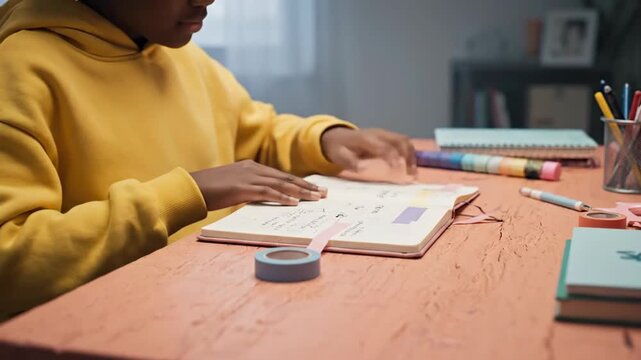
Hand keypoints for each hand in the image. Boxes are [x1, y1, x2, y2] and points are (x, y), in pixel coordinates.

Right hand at [190, 160, 326, 210]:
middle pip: (286, 177)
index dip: (299, 182)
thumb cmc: (208, 190)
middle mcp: (253, 168)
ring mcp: (249, 177)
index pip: (281, 175)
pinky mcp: (243, 187)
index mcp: (251, 167)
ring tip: (317, 198)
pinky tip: (295, 203)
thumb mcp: (232, 187)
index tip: (314, 188)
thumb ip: (248, 190)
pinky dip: (283, 197)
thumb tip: (261, 199)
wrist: (190, 187)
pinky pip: (268, 192)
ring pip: (282, 184)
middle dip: (307, 186)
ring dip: (301, 192)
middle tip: (324, 193)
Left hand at [321, 127, 416, 174]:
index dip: (392, 156)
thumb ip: (349, 162)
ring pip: (404, 140)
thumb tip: (361, 168)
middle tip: (411, 172)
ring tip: (413, 171)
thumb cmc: (338, 149)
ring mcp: (384, 134)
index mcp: (366, 139)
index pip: (384, 146)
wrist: (337, 137)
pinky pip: (403, 142)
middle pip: (399, 140)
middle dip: (408, 155)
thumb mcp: (339, 156)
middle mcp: (378, 134)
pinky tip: (410, 166)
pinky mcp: (387, 137)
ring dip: (411, 154)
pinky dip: (409, 153)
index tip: (397, 168)